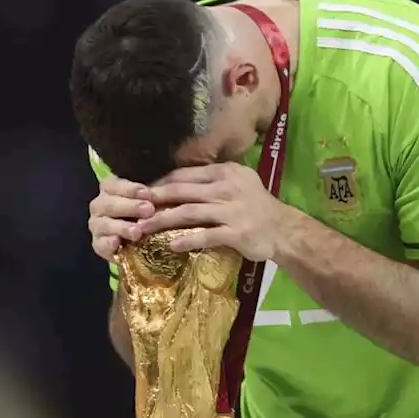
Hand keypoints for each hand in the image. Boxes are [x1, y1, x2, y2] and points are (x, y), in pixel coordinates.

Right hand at [88, 175, 154, 261]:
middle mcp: (100, 206)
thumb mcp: (149, 202)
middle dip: (130, 207)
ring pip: (104, 224)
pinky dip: (107, 244)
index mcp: (110, 190)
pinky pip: (99, 244)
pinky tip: (116, 243)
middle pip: (109, 204)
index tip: (148, 194)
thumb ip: (150, 197)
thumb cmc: (145, 215)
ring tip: (137, 232)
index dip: (130, 189)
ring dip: (121, 227)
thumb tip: (161, 193)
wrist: (140, 243)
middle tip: (149, 210)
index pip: (114, 185)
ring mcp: (97, 226)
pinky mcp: (99, 245)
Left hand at [137, 162, 291, 260]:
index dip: (162, 182)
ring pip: (189, 212)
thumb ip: (212, 181)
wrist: (283, 229)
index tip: (142, 191)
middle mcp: (227, 188)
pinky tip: (171, 244)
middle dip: (155, 199)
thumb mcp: (238, 183)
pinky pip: (206, 235)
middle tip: (134, 207)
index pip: (186, 174)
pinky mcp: (236, 232)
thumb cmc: (257, 206)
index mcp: (225, 172)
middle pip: (183, 191)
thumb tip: (178, 181)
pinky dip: (187, 240)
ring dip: (163, 220)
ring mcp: (232, 210)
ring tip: (143, 228)